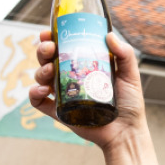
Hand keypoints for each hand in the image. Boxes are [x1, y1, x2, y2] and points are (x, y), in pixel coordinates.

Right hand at [30, 29, 147, 150]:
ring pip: (41, 77)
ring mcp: (63, 94)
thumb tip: (109, 35)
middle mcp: (70, 77)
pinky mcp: (59, 112)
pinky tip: (43, 90)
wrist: (126, 132)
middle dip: (42, 50)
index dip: (51, 38)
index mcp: (83, 65)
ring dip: (40, 70)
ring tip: (49, 70)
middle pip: (47, 59)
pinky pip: (38, 102)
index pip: (63, 47)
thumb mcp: (130, 76)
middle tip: (50, 48)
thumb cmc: (129, 104)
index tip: (49, 33)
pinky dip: (34, 94)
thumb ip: (125, 55)